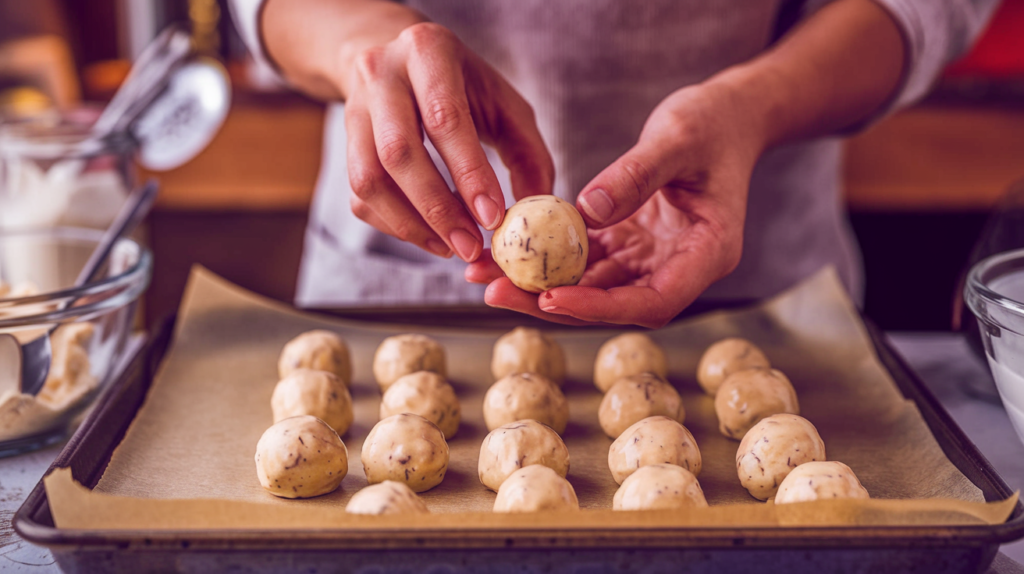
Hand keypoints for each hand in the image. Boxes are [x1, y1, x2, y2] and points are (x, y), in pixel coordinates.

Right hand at [342, 21, 553, 260]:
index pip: (444, 118)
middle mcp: (380, 75)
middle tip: (470, 246)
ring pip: (369, 180)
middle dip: (437, 208)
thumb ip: (527, 151)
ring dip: (412, 225)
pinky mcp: (345, 144)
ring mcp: (354, 110)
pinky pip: (360, 197)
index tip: (492, 218)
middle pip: (398, 152)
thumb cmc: (461, 84)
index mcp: (427, 51)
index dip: (468, 173)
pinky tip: (429, 236)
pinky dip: (395, 225)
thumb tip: (532, 208)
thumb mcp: (503, 101)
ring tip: (450, 247)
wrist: (395, 58)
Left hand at [467, 82, 765, 327]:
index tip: (550, 297)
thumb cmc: (715, 121)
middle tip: (493, 293)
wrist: (728, 115)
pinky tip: (506, 251)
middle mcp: (679, 267)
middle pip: (612, 304)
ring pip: (592, 287)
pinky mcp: (630, 244)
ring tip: (484, 274)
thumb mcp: (678, 137)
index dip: (600, 307)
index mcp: (708, 254)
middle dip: (551, 303)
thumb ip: (638, 173)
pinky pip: (584, 259)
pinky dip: (547, 259)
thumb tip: (586, 211)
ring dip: (539, 285)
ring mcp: (652, 259)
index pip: (653, 301)